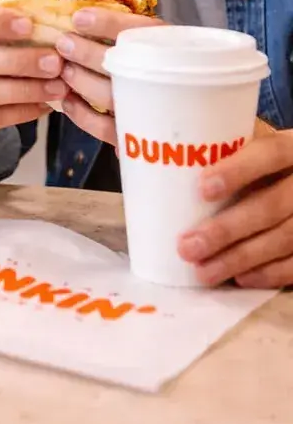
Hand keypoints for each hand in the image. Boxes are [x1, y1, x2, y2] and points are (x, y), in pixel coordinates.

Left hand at [54, 7, 160, 143]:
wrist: (194, 116)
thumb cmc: (167, 67)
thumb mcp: (159, 41)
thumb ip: (131, 30)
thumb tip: (86, 15)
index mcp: (173, 47)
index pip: (141, 31)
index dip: (108, 23)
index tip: (80, 18)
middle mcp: (166, 78)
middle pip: (122, 65)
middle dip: (87, 53)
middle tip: (64, 43)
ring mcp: (150, 110)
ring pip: (109, 96)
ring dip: (81, 81)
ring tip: (65, 69)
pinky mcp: (136, 134)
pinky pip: (104, 127)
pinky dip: (82, 115)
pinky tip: (68, 100)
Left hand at [178, 124, 292, 287]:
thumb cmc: (269, 161)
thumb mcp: (255, 144)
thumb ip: (220, 151)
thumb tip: (145, 161)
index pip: (271, 153)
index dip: (238, 171)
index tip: (202, 189)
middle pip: (272, 205)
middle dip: (227, 230)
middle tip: (188, 247)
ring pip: (285, 238)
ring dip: (241, 258)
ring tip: (204, 272)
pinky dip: (270, 273)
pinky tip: (240, 278)